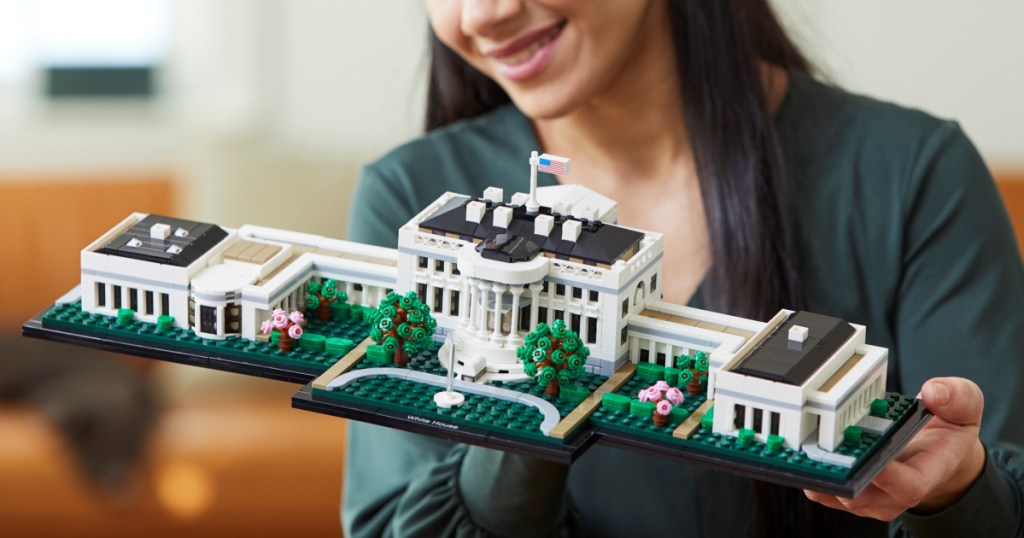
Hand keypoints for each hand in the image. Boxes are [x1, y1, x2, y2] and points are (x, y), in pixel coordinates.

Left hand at [804, 377, 985, 520]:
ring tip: (800, 450)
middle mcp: (898, 491)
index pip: (907, 486)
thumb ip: (955, 396)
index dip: (885, 477)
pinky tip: (798, 455)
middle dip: (839, 474)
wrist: (938, 449)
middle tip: (817, 450)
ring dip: (819, 475)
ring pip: (840, 495)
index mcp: (928, 471)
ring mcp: (874, 496)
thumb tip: (933, 392)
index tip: (864, 458)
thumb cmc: (949, 428)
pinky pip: (827, 490)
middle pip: (864, 495)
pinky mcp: (854, 490)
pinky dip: (812, 474)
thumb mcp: (964, 406)